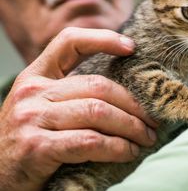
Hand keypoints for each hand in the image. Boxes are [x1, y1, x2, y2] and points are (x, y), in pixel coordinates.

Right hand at [0, 27, 157, 190]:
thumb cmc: (31, 138)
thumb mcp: (44, 106)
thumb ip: (73, 92)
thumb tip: (126, 89)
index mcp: (36, 75)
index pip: (69, 41)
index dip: (103, 38)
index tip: (132, 47)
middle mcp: (33, 92)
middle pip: (97, 85)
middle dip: (133, 103)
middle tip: (153, 119)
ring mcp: (33, 118)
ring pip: (98, 112)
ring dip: (131, 127)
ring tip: (146, 137)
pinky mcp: (37, 147)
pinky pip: (89, 141)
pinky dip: (116, 147)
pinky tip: (128, 152)